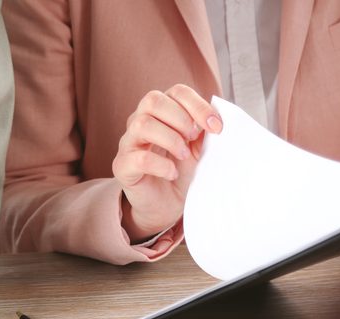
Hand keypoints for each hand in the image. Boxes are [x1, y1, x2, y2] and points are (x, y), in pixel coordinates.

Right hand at [113, 84, 221, 242]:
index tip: (216, 126)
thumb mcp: (199, 148)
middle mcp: (140, 122)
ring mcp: (128, 143)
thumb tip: (217, 119)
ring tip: (183, 155)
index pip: (176, 92)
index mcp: (161, 112)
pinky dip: (161, 165)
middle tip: (194, 137)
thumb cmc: (181, 172)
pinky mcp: (122, 166)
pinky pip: (138, 158)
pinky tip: (172, 173)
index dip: (198, 105)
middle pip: (153, 100)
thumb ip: (205, 130)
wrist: (166, 205)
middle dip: (180, 117)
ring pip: (142, 124)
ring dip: (170, 139)